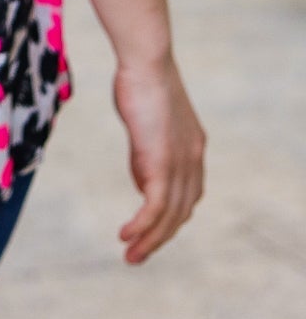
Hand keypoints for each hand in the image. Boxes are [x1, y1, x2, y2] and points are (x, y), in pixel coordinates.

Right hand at [112, 53, 205, 263]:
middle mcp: (193, 160)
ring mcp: (181, 163)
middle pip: (181, 212)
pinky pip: (154, 207)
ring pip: (169, 216)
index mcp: (193, 148)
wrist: (147, 62)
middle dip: (160, 237)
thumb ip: (147, 151)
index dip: (172, 215)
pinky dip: (142, 227)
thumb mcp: (147, 121)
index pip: (188, 194)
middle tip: (138, 255)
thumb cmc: (140, 80)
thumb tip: (141, 181)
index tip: (151, 229)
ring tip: (130, 257)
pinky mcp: (163, 164)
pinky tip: (126, 236)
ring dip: (150, 241)